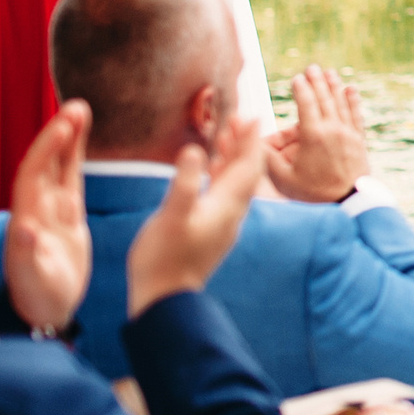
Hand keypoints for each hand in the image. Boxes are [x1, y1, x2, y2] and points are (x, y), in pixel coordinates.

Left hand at [5, 101, 92, 332]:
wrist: (48, 310)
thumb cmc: (39, 297)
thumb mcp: (34, 280)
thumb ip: (28, 254)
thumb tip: (23, 228)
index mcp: (26, 219)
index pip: (33, 174)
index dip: (46, 149)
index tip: (63, 126)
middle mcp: (36, 208)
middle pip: (44, 163)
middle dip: (58, 135)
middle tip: (76, 108)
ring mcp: (51, 210)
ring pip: (59, 166)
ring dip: (68, 138)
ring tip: (81, 109)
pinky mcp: (67, 214)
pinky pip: (71, 178)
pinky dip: (75, 155)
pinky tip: (82, 135)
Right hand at [128, 116, 264, 316]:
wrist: (164, 299)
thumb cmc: (163, 258)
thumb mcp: (171, 216)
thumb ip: (185, 182)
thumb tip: (196, 149)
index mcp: (227, 206)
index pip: (248, 166)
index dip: (250, 140)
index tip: (249, 116)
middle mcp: (232, 213)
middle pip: (246, 172)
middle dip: (243, 145)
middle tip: (236, 119)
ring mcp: (222, 223)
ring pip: (235, 183)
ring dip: (232, 159)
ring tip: (224, 136)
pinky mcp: (211, 230)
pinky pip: (223, 195)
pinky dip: (220, 176)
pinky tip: (208, 171)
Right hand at [265, 66, 371, 202]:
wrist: (348, 203)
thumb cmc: (313, 193)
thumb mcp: (284, 178)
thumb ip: (267, 158)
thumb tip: (252, 141)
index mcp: (314, 135)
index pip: (306, 104)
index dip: (301, 89)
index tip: (296, 78)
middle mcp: (333, 129)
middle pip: (325, 98)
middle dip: (317, 82)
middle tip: (311, 68)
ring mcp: (348, 133)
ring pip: (341, 103)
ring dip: (334, 86)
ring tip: (329, 73)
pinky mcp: (359, 140)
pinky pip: (356, 115)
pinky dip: (353, 101)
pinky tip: (351, 90)